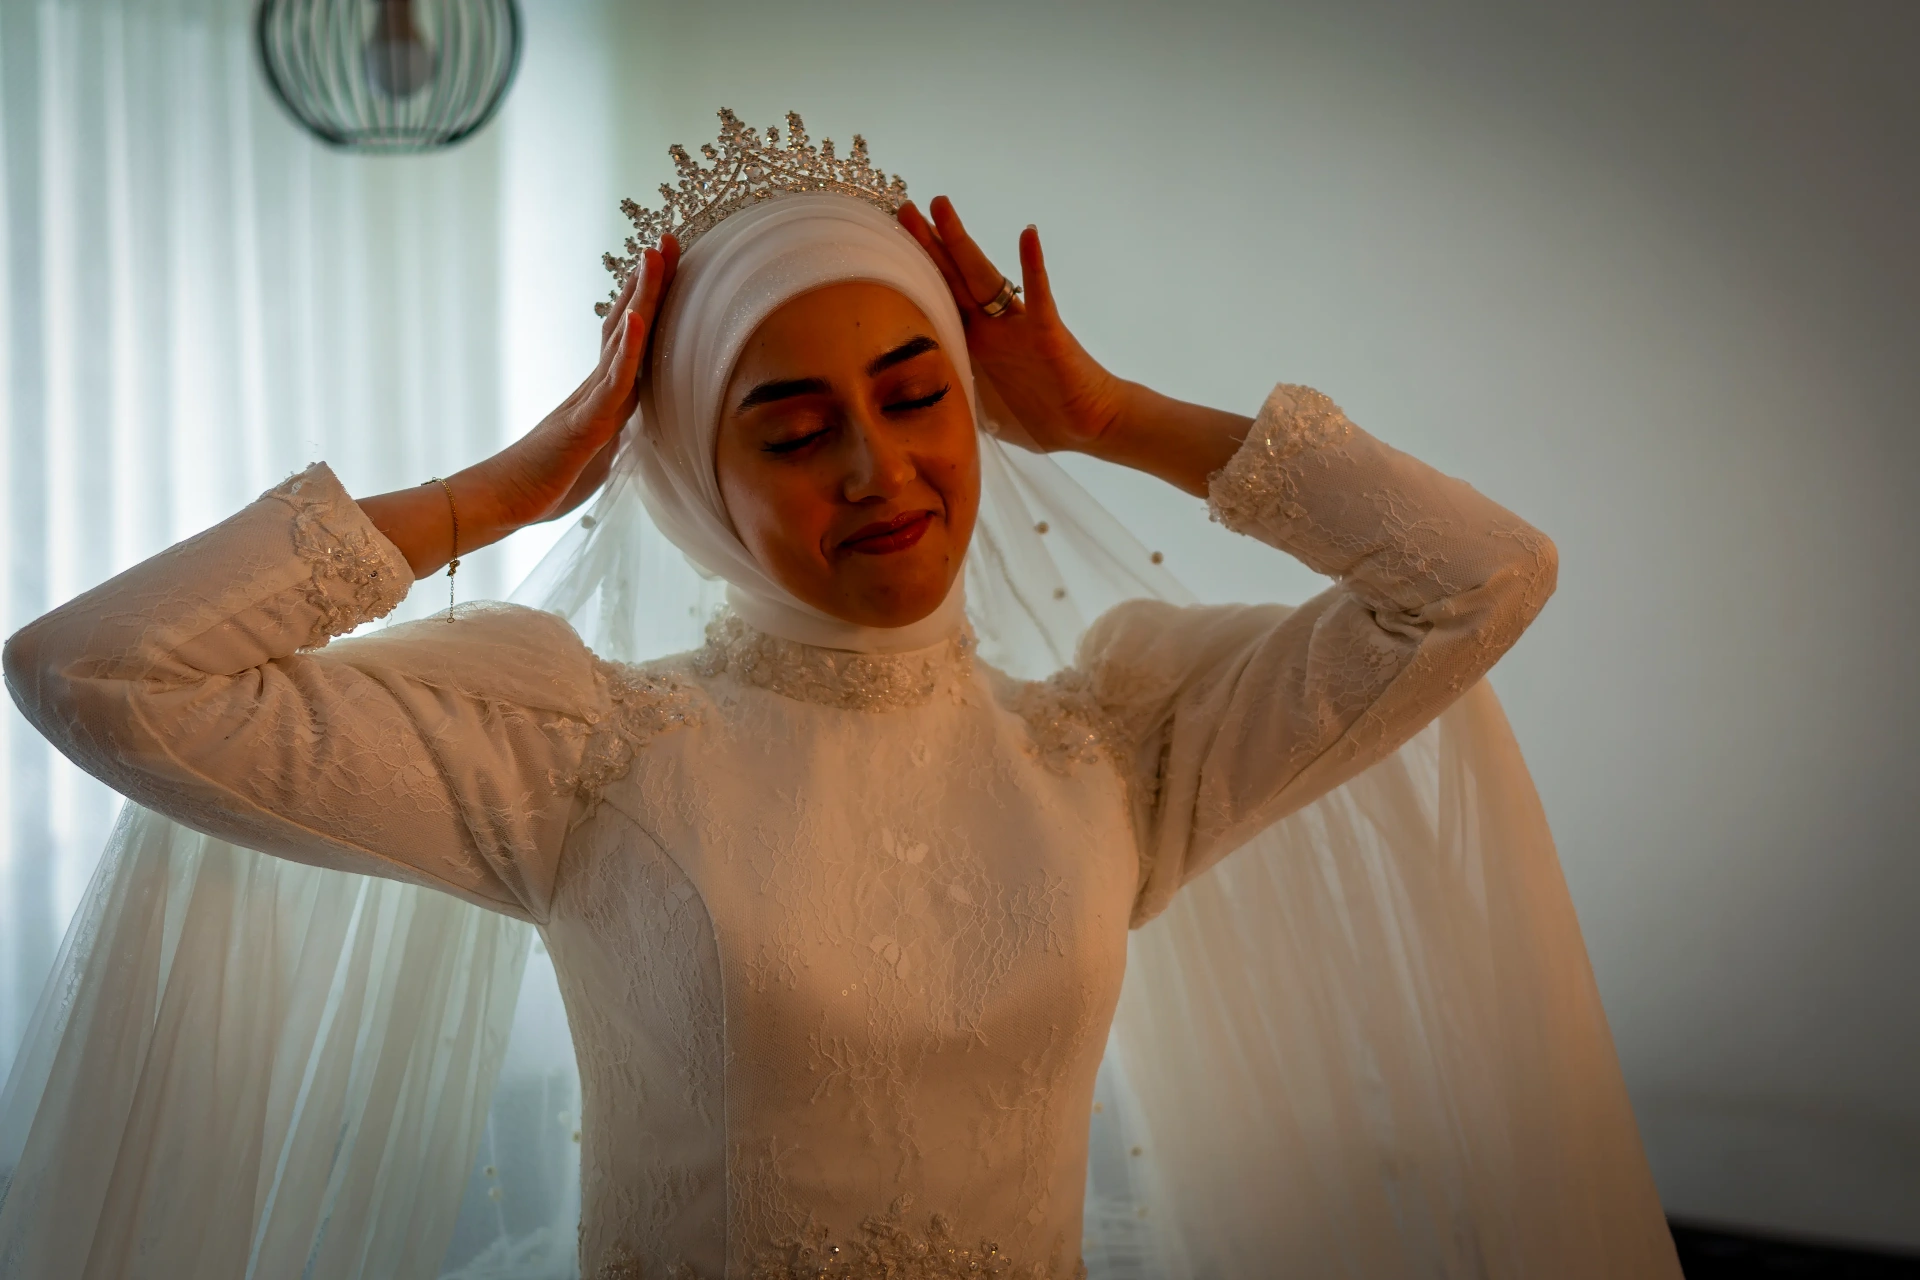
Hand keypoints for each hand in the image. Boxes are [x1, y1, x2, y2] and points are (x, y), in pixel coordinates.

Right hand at [476, 236, 680, 527]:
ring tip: (653, 257)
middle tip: (669, 238)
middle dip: (651, 282)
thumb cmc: (549, 479)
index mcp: (605, 393)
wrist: (505, 501)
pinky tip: (635, 319)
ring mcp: (591, 400)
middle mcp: (598, 386)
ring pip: (622, 341)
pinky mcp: (586, 423)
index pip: (633, 337)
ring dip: (641, 298)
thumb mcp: (598, 452)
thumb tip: (630, 422)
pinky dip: (626, 350)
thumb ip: (614, 429)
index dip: (652, 301)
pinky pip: (611, 383)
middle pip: (629, 323)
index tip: (669, 264)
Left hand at [898, 198, 1128, 452]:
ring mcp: (1018, 327)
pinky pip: (1039, 297)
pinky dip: (1033, 267)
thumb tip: (916, 417)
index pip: (939, 302)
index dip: (914, 276)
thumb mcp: (986, 414)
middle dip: (927, 244)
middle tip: (903, 208)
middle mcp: (993, 328)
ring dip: (961, 242)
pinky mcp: (1047, 334)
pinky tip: (1027, 235)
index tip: (885, 248)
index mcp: (976, 344)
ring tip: (940, 206)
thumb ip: (958, 402)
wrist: (1092, 424)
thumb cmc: (1044, 419)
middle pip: (952, 279)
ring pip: (984, 277)